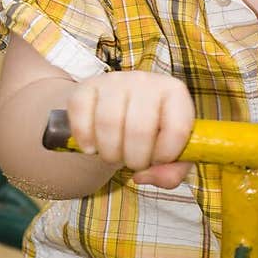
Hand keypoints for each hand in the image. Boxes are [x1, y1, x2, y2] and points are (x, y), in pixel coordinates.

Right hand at [66, 71, 194, 188]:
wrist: (120, 113)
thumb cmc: (151, 134)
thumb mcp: (171, 154)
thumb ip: (171, 172)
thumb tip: (145, 176)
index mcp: (175, 93)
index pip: (177, 129)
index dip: (165, 156)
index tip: (157, 160)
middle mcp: (146, 81)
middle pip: (139, 129)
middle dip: (134, 159)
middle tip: (132, 163)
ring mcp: (114, 81)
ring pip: (108, 123)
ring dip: (109, 153)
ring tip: (113, 155)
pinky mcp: (87, 87)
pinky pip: (81, 116)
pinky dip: (84, 140)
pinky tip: (91, 147)